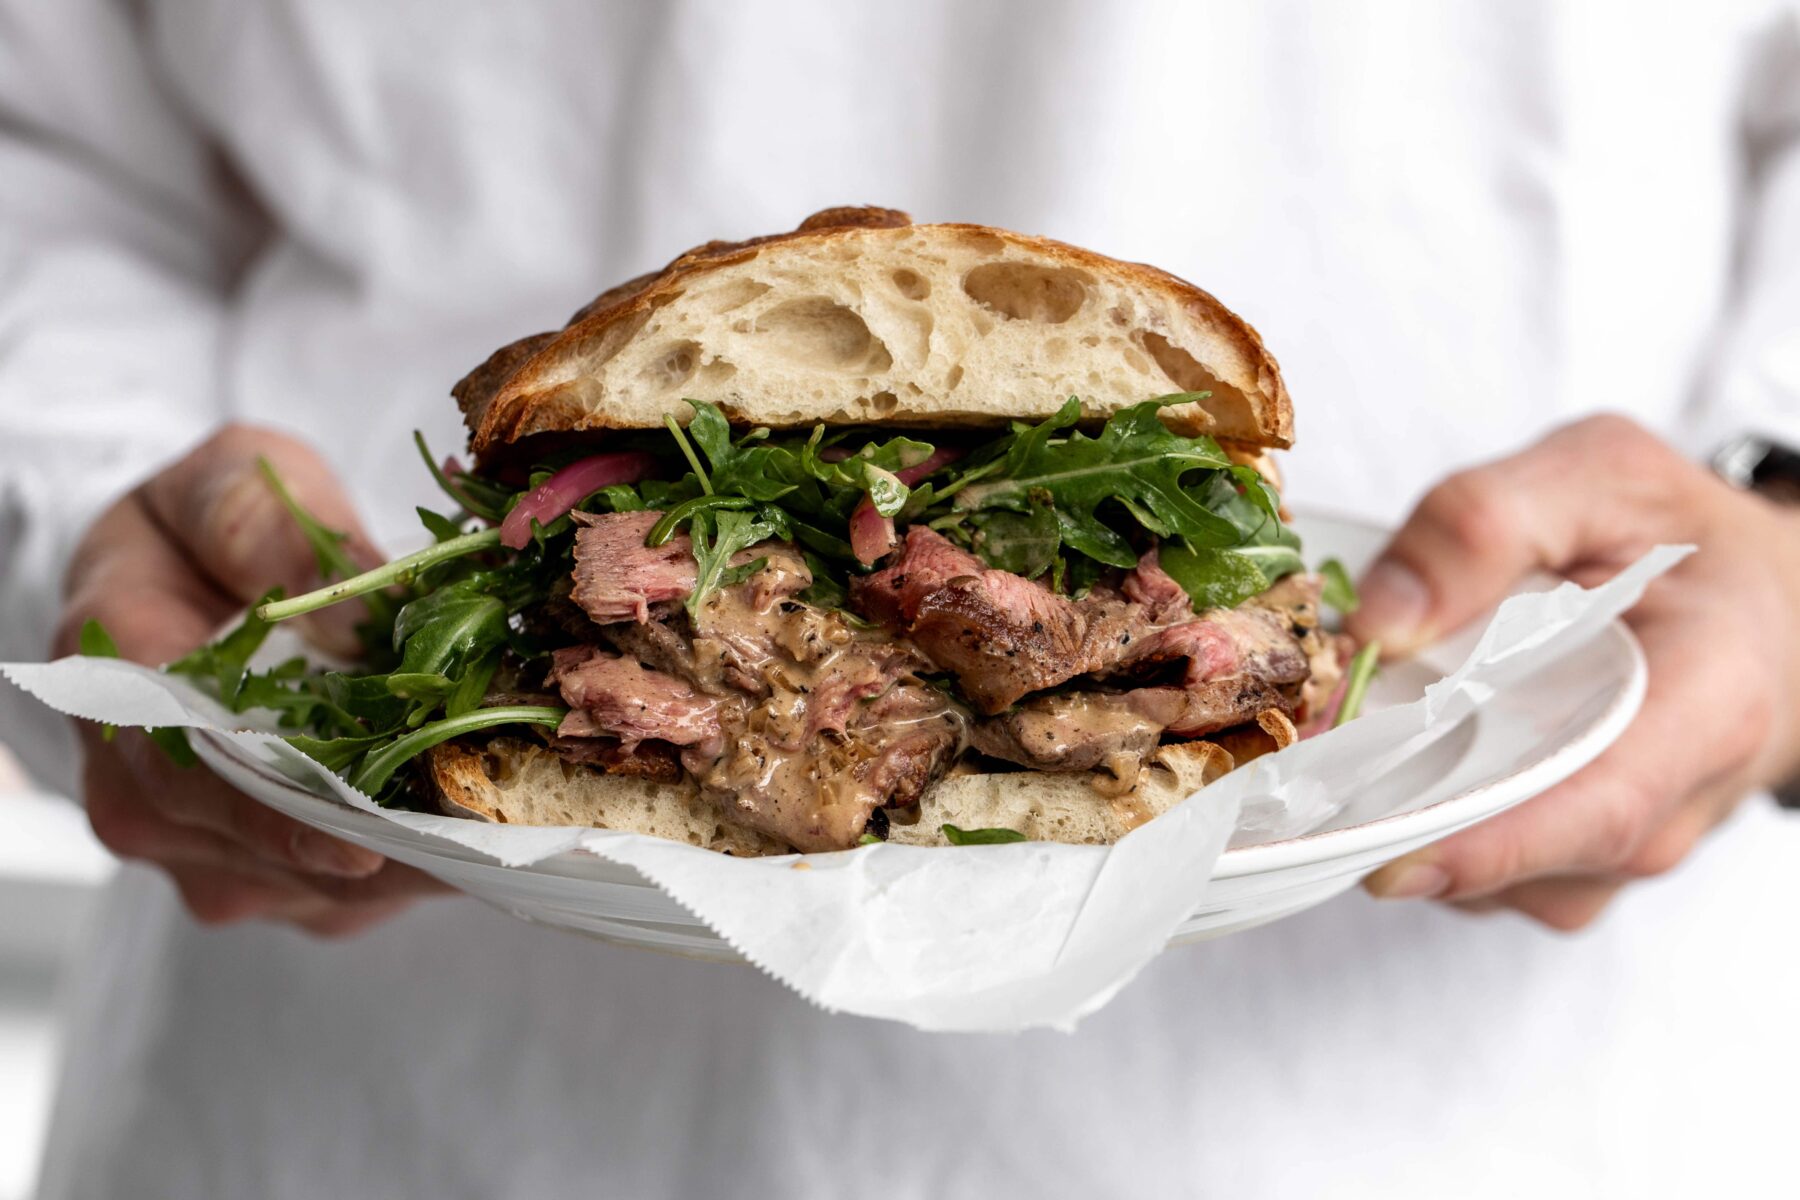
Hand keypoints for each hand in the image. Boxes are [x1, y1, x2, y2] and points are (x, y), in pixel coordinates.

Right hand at [53, 425, 449, 935]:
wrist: (184, 576)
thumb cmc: (204, 526)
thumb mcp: (226, 481)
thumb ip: (265, 528)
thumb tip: (351, 609)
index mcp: (113, 684)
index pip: (181, 775)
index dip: (273, 815)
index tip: (359, 842)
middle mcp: (142, 791)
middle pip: (259, 849)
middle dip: (376, 841)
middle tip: (486, 827)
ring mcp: (206, 846)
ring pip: (315, 885)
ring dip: (406, 859)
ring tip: (502, 824)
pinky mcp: (271, 875)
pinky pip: (349, 894)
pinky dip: (418, 865)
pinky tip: (485, 829)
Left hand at [1353, 415, 1799, 929]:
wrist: (1752, 609)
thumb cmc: (1683, 543)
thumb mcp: (1603, 476)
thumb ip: (1489, 522)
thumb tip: (1379, 623)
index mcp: (1705, 709)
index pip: (1598, 809)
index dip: (1483, 842)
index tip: (1383, 853)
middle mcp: (1666, 812)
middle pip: (1515, 854)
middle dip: (1395, 817)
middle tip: (1297, 767)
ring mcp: (1611, 855)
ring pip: (1476, 870)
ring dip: (1396, 809)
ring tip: (1351, 725)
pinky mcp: (1562, 867)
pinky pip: (1468, 865)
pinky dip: (1412, 810)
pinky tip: (1394, 745)